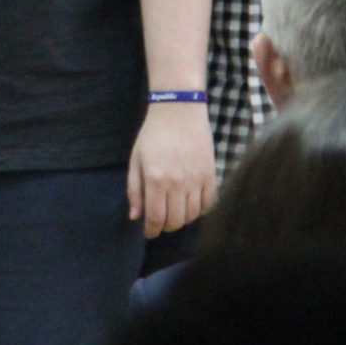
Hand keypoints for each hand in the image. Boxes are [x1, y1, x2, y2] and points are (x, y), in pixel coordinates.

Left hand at [129, 102, 215, 238]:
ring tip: (174, 211)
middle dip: (165, 226)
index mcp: (155, 179)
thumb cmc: (153, 134)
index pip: (155, 218)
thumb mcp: (136, 160)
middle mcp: (177, 183)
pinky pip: (208, 204)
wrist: (179, 111)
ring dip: (182, 219)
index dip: (151, 230)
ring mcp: (196, 180)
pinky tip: (190, 204)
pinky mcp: (211, 175)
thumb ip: (134, 190)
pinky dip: (199, 210)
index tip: (148, 233)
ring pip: (192, 215)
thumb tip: (135, 217)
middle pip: (175, 221)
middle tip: (160, 221)